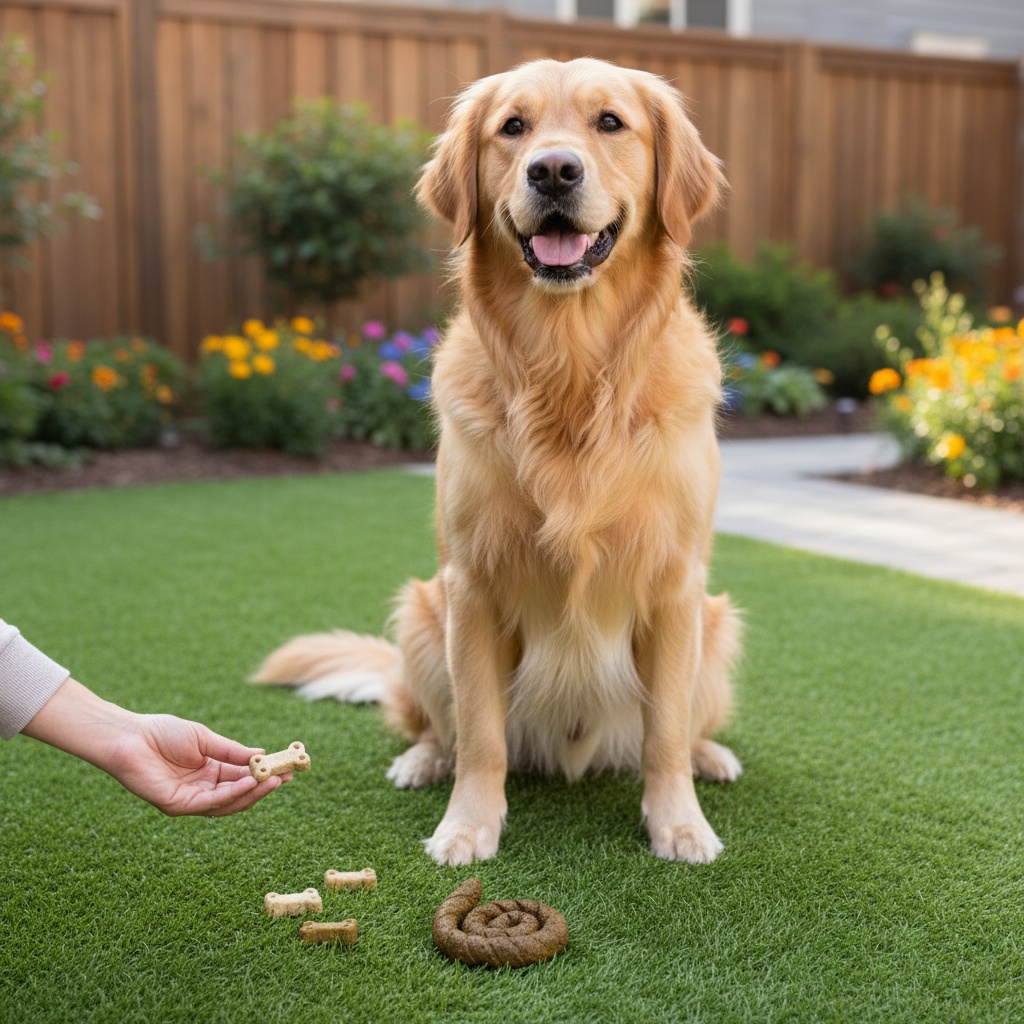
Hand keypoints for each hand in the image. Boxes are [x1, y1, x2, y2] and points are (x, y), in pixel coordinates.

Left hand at [103, 713, 290, 815]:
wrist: (130, 736)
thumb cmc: (162, 733)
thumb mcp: (205, 739)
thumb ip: (231, 751)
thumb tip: (260, 755)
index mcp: (209, 772)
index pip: (242, 778)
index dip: (264, 774)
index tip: (286, 769)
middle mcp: (201, 789)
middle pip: (238, 794)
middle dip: (263, 787)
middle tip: (285, 777)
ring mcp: (189, 800)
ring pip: (228, 803)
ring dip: (253, 792)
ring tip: (273, 780)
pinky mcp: (176, 805)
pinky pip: (210, 803)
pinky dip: (232, 794)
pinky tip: (249, 782)